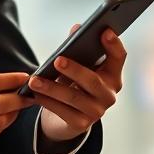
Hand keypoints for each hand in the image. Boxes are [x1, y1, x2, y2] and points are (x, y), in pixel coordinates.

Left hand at [32, 25, 125, 143]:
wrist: (68, 116)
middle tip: (57, 60)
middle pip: (93, 80)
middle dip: (74, 70)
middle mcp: (109, 94)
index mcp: (112, 75)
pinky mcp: (81, 124)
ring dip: (51, 88)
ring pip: (73, 97)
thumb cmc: (74, 83)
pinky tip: (35, 94)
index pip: (119, 58)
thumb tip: (76, 28)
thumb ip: (77, 47)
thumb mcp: (77, 65)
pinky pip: (62, 111)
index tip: (104, 31)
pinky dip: (47, 101)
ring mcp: (97, 111)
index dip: (114, 45)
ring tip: (34, 80)